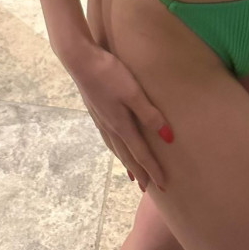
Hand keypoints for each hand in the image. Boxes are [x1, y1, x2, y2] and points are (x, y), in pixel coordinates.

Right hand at [59, 42, 173, 192]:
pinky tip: (115, 143)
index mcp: (121, 125)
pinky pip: (109, 138)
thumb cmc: (110, 74)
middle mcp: (110, 127)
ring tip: (132, 173)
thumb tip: (168, 138)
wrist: (80, 61)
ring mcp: (101, 119)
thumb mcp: (133, 92)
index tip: (162, 186)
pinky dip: (115, 148)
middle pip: (127, 155)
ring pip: (116, 148)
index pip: (140, 154)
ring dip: (126, 162)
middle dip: (139, 172)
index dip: (152, 170)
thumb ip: (149, 114)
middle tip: (147, 188)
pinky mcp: (96, 110)